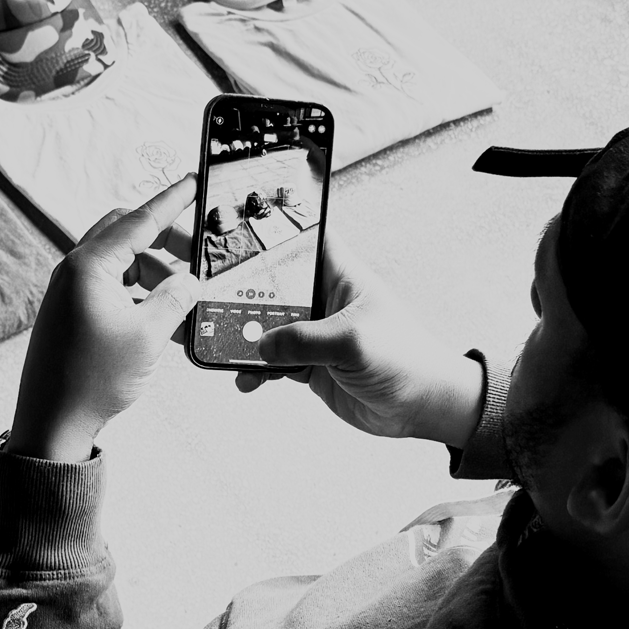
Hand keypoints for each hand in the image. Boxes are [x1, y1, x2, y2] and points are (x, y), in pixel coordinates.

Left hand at [7, 178, 200, 462]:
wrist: (51, 423)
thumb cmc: (92, 379)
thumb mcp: (149, 335)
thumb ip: (176, 298)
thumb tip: (191, 281)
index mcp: (90, 266)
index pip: (139, 220)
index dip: (172, 202)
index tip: (193, 183)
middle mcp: (75, 271)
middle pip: (128, 235)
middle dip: (166, 242)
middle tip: (198, 257)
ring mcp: (71, 292)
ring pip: (123, 264)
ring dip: (156, 276)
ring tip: (186, 302)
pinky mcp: (71, 313)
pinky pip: (113, 289)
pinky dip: (140, 296)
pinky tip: (164, 320)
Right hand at [236, 240, 485, 450]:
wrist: (423, 408)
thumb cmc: (406, 360)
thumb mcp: (353, 341)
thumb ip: (304, 340)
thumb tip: (263, 345)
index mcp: (340, 276)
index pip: (306, 237)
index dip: (276, 225)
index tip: (237, 221)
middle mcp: (324, 299)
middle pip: (274, 282)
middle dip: (241, 286)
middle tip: (206, 287)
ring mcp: (315, 333)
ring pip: (267, 326)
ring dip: (243, 335)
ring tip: (219, 342)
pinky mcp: (311, 364)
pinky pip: (272, 362)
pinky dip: (255, 370)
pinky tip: (246, 378)